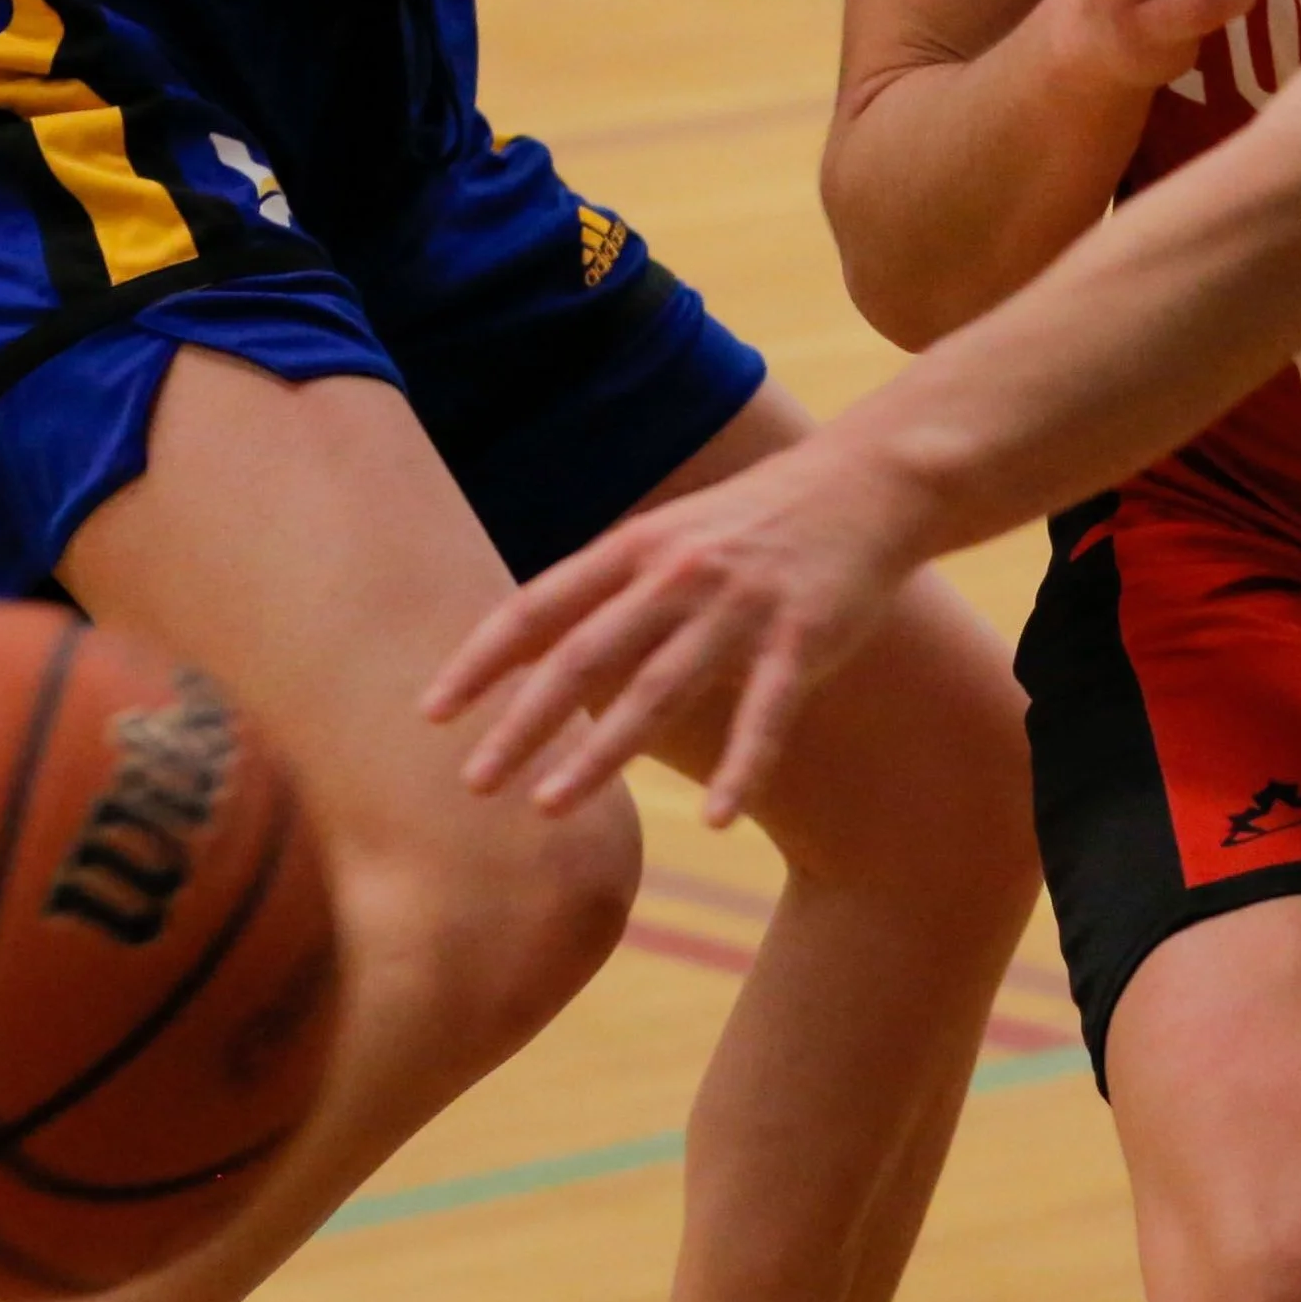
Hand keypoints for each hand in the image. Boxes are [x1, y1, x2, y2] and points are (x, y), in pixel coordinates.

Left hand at [423, 431, 934, 824]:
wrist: (867, 483)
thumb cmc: (755, 519)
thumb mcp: (670, 535)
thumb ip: (608, 587)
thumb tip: (532, 646)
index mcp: (636, 546)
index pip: (540, 606)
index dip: (482, 660)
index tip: (433, 712)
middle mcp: (678, 574)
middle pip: (584, 656)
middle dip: (523, 722)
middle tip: (473, 782)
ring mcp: (741, 607)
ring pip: (658, 689)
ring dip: (600, 753)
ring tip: (549, 807)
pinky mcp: (804, 638)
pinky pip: (765, 713)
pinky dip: (740, 767)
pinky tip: (712, 818)